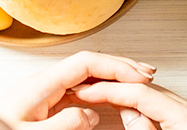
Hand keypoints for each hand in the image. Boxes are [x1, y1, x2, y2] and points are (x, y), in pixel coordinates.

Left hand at [0, 51, 156, 129]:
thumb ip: (60, 125)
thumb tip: (91, 115)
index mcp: (40, 84)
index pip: (85, 63)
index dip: (115, 66)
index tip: (139, 76)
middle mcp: (43, 83)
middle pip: (88, 65)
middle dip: (119, 66)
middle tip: (147, 74)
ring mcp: (44, 93)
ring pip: (85, 77)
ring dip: (111, 77)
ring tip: (135, 82)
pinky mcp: (43, 105)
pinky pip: (77, 92)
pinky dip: (99, 90)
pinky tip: (110, 97)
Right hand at [71, 81, 186, 129]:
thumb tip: (127, 112)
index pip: (140, 93)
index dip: (110, 91)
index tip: (89, 92)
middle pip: (148, 89)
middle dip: (117, 87)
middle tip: (90, 89)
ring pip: (156, 95)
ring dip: (130, 94)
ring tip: (105, 95)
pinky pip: (165, 104)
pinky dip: (145, 103)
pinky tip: (131, 105)